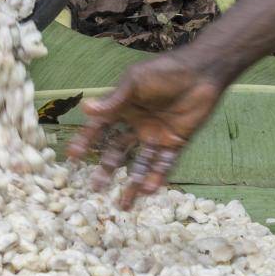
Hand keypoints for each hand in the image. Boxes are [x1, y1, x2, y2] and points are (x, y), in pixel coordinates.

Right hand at [67, 52, 225, 206]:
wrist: (201, 73)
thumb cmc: (165, 71)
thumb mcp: (135, 82)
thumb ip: (114, 100)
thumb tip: (86, 109)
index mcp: (124, 107)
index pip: (100, 127)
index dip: (87, 141)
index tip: (73, 158)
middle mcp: (137, 124)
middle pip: (118, 151)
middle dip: (107, 169)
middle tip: (96, 188)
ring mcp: (156, 135)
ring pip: (140, 163)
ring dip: (132, 182)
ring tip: (122, 204)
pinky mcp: (176, 141)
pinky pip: (164, 164)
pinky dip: (157, 178)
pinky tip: (148, 191)